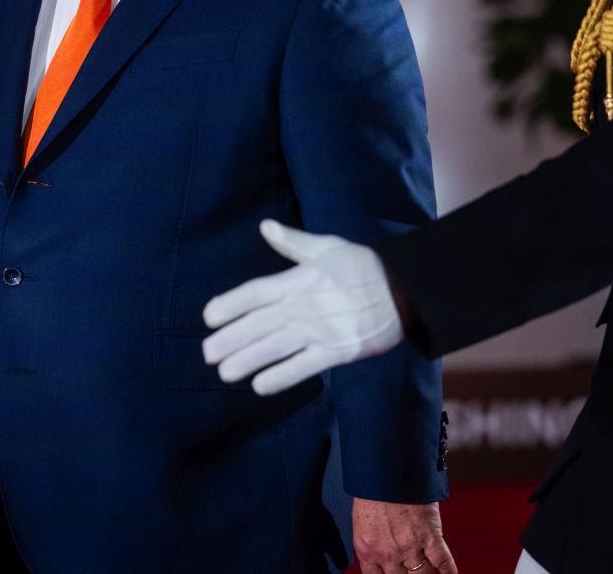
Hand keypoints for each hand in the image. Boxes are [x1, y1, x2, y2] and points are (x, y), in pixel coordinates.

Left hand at [202, 219, 402, 395]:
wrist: (405, 289)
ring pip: (276, 347)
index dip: (231, 304)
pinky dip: (281, 377)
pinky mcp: (338, 352)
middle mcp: (305, 305)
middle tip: (207, 353)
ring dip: (248, 360)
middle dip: (231, 338)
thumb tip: (265, 226)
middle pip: (260, 323)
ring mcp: (321, 330)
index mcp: (300, 279)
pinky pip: (304, 367)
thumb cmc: (364, 266)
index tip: (208, 316)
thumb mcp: (329, 247)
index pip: (257, 292)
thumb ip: (293, 242)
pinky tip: (260, 385)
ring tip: (224, 372)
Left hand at [353, 498, 456, 573]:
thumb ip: (373, 543)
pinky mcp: (430, 536)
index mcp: (367, 550)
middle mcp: (388, 553)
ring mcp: (410, 546)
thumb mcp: (363, 522)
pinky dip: (449, 571)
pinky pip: (443, 561)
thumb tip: (380, 556)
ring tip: (429, 573)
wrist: (386, 468)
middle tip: (412, 572)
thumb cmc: (372, 489)